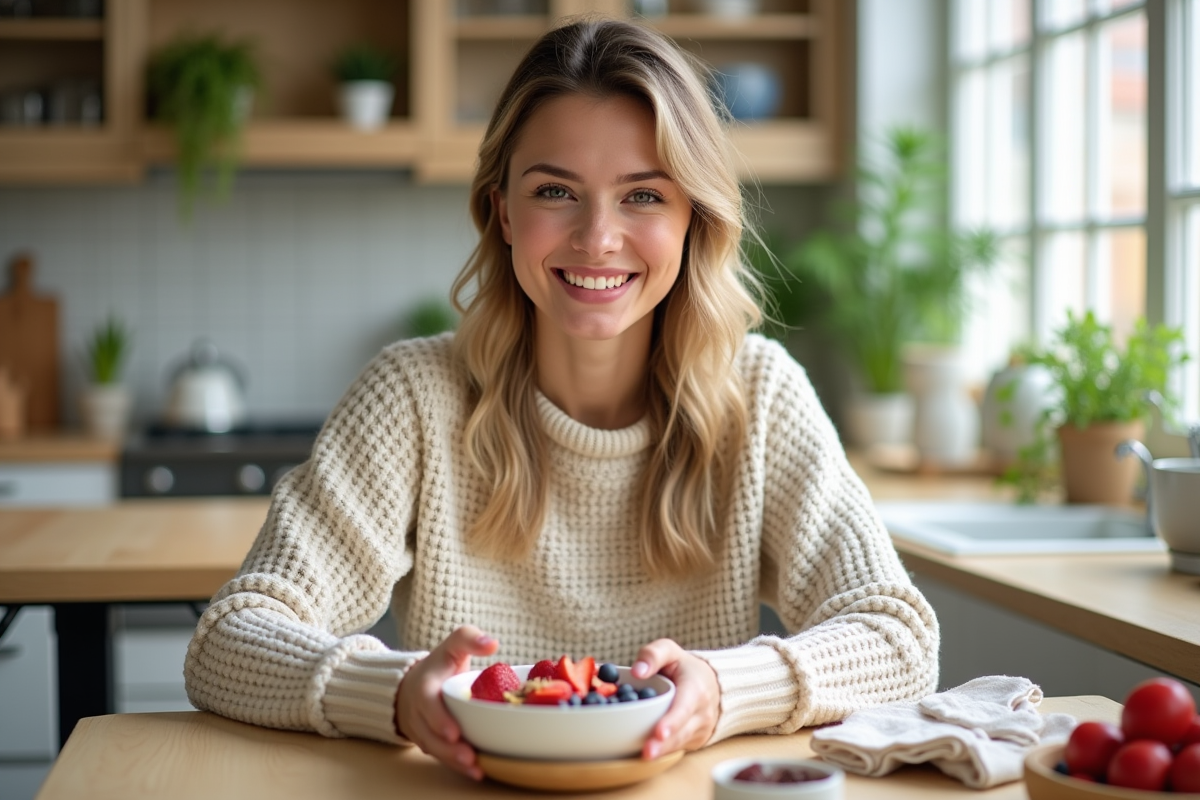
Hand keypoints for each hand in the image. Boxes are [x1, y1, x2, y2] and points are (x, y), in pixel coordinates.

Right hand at [394, 625, 498, 780]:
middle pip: (430, 734)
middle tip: (469, 756)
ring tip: (476, 768)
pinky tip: (477, 772)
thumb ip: (468, 638)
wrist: (412, 685)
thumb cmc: (439, 666)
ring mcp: (423, 730)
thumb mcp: (451, 646)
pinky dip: (456, 766)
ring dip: (453, 761)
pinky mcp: (430, 743)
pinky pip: (441, 757)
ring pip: (435, 749)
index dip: (438, 718)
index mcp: (424, 687)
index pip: (427, 703)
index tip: (455, 731)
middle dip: (448, 748)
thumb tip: (492, 643)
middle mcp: (419, 712)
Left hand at [630, 639, 719, 760]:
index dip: (673, 720)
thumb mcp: (670, 651)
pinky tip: (648, 754)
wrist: (711, 683)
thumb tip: (636, 672)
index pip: (684, 707)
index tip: (660, 731)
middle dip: (665, 743)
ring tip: (645, 756)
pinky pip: (678, 747)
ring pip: (680, 743)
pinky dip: (664, 751)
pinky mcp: (694, 740)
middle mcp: (702, 712)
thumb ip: (653, 655)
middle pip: (682, 731)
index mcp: (696, 688)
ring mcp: (700, 729)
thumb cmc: (685, 667)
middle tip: (647, 752)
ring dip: (663, 751)